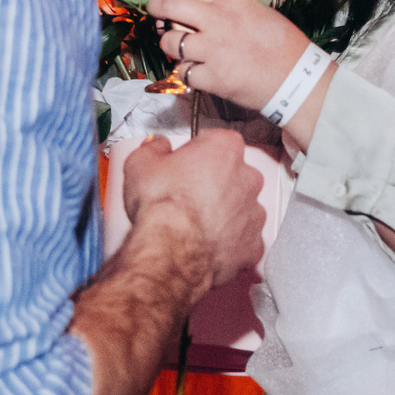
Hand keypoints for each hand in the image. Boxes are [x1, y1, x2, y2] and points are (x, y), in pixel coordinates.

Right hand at [120, 131, 264, 290]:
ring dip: (222, 213)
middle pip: (233, 174)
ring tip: (192, 223)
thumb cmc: (162, 208)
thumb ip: (153, 148)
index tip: (181, 163)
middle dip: (213, 183)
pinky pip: (243, 241)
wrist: (169, 252)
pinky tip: (205, 244)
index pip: (215, 141)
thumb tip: (157, 146)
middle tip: (185, 194)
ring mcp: (253, 213)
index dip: (195, 153)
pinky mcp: (252, 245)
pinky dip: (228, 243)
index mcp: (225, 149)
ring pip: (240, 208)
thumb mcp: (141, 163)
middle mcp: (247, 178)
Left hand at [147, 0, 310, 112]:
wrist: (298, 80)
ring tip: (180, 48)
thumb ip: (228, 6)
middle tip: (156, 11)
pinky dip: (186, 72)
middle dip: (157, 6)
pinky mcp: (212, 78)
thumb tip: (201, 3)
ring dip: (171, 44)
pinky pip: (183, 72)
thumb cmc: (283, 45)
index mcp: (233, 1)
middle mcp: (219, 21)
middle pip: (169, 5)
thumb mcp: (258, 12)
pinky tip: (196, 71)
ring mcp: (213, 51)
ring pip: (170, 41)